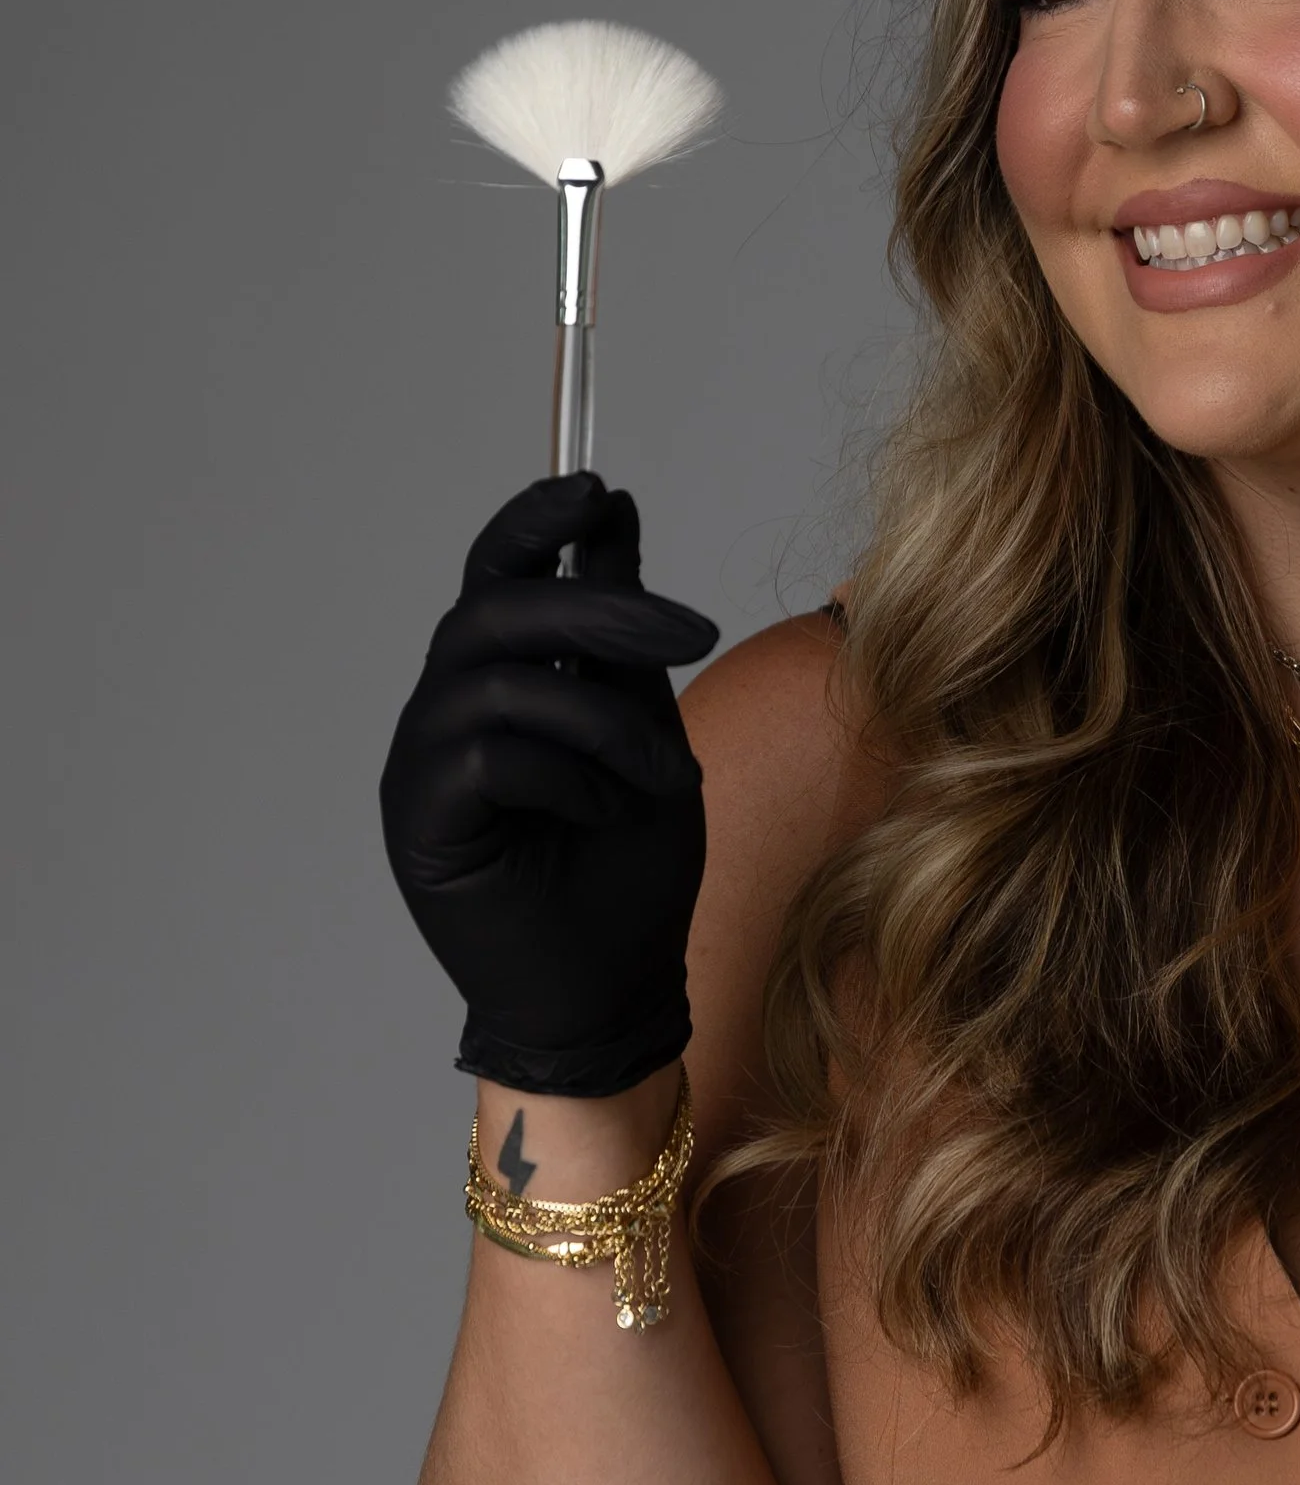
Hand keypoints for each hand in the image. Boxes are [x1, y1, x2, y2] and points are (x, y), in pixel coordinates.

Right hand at [381, 473, 719, 1096]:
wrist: (615, 996)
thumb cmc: (629, 875)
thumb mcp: (644, 727)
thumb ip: (621, 634)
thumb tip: (612, 513)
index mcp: (493, 685)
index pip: (496, 576)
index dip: (536, 523)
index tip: (600, 488)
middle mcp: (442, 716)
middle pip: (497, 612)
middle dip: (603, 608)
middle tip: (694, 632)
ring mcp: (420, 769)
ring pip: (499, 679)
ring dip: (604, 719)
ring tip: (661, 777)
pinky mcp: (420, 826)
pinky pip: (488, 755)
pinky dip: (567, 775)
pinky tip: (604, 816)